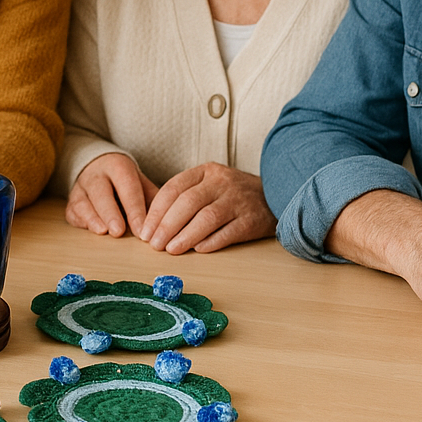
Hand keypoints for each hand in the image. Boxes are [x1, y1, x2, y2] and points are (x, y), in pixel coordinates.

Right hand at [65, 153, 157, 237]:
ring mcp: (80, 188)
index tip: (142, 231)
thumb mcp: (141, 183)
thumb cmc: (126, 181)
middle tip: (118, 231)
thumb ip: (153, 201)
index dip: (135, 210)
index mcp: (118, 166)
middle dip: (110, 212)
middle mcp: (96, 174)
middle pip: (101, 192)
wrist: (98, 166)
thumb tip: (163, 224)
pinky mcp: (71, 202)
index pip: (128, 188)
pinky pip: (72, 212)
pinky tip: (90, 231)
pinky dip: (80, 222)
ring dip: (92, 218)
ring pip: (82, 202)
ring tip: (102, 232)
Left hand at [139, 162, 274, 253]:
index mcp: (206, 171)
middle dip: (167, 225)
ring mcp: (238, 200)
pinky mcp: (252, 220)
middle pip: (188, 202)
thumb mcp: (209, 184)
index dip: (156, 211)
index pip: (174, 188)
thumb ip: (184, 198)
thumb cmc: (232, 195)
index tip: (145, 231)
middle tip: (154, 245)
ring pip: (207, 218)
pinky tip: (198, 250)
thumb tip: (153, 226)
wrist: (276, 195)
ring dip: (186, 236)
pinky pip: (228, 233)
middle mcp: (222, 182)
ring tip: (171, 250)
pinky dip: (211, 242)